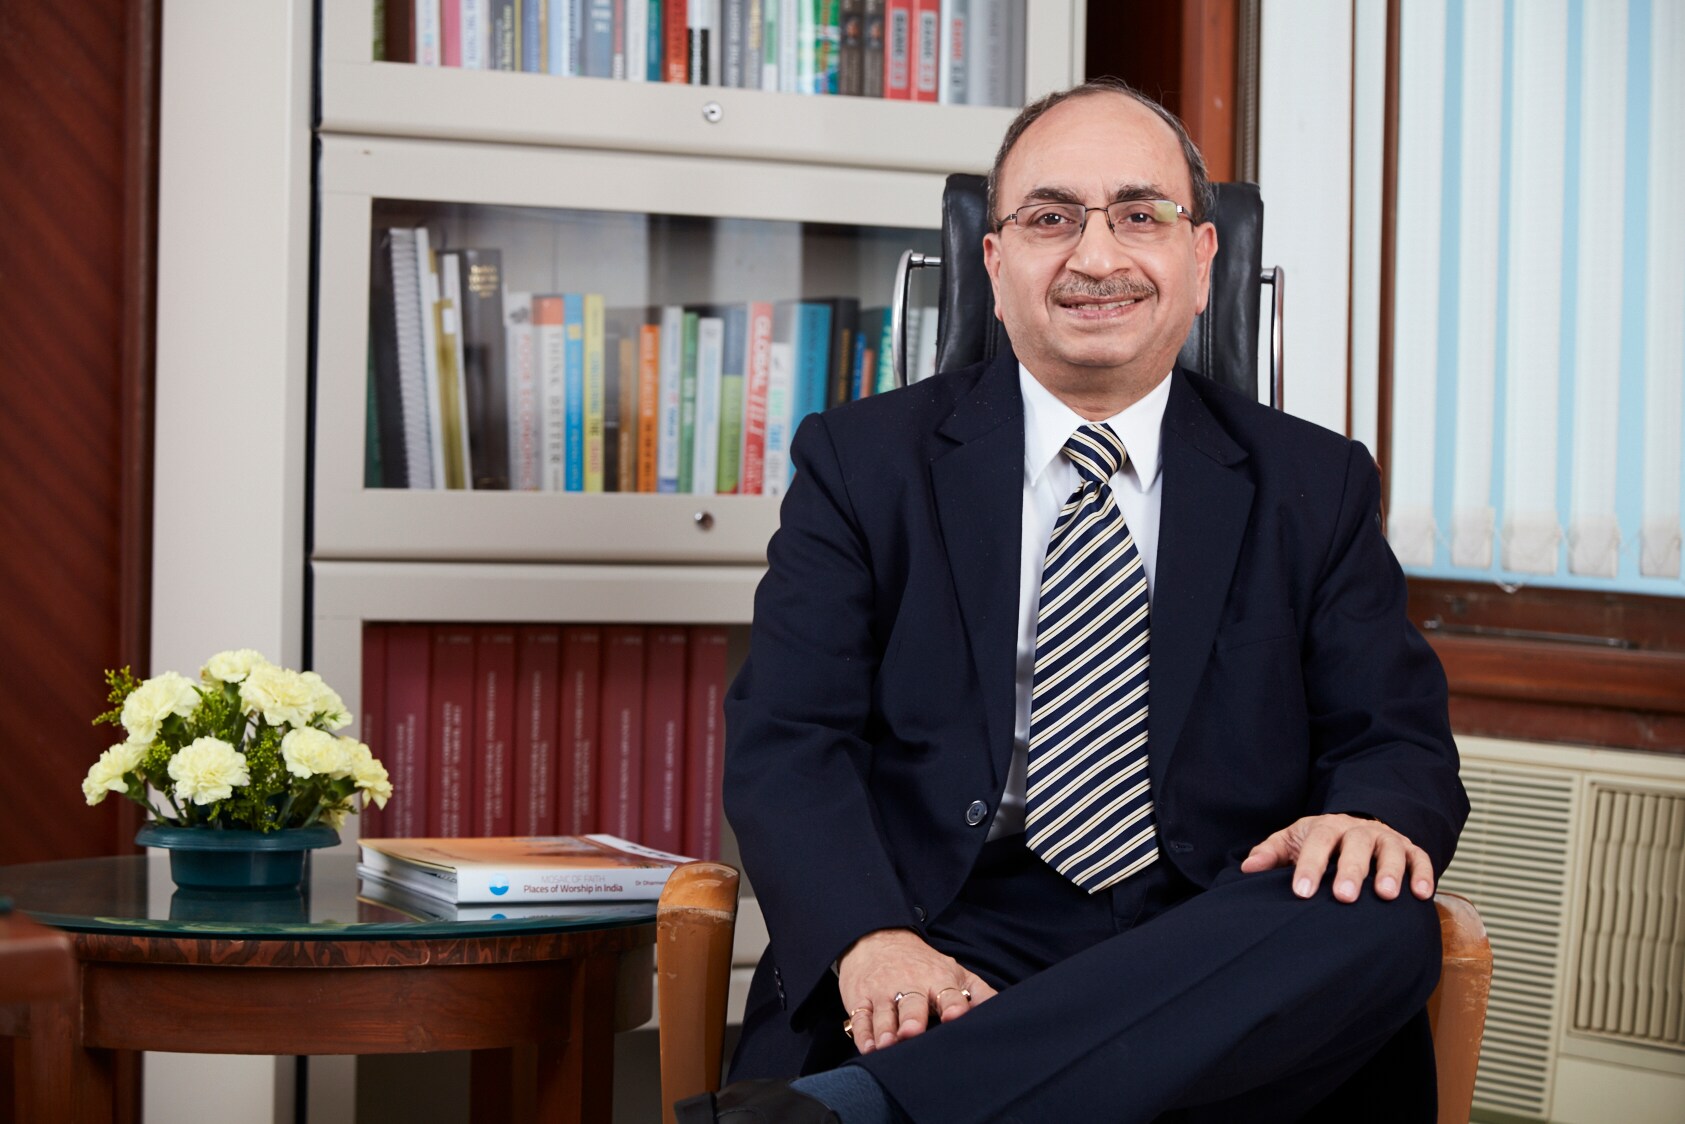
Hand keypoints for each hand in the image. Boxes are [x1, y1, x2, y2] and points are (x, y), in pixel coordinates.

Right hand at [837, 928, 996, 1053]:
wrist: (876, 937)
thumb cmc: (923, 964)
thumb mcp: (954, 972)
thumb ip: (980, 993)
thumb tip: (1008, 1013)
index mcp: (938, 980)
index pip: (948, 994)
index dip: (953, 1005)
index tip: (956, 1015)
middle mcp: (910, 985)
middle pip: (912, 1004)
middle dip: (912, 1019)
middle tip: (913, 1032)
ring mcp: (882, 992)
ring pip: (884, 1013)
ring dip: (885, 1029)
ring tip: (886, 1044)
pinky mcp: (860, 999)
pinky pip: (861, 1018)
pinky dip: (863, 1033)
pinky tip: (868, 1046)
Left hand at [1240, 814, 1434, 902]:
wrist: (1356, 828)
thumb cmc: (1320, 842)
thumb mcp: (1293, 841)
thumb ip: (1272, 853)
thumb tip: (1247, 868)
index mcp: (1327, 827)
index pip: (1317, 843)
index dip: (1309, 866)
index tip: (1302, 892)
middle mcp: (1358, 830)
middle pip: (1355, 845)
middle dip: (1351, 871)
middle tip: (1344, 897)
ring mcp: (1386, 839)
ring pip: (1391, 850)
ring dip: (1390, 872)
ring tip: (1385, 896)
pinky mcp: (1410, 850)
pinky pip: (1420, 859)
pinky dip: (1423, 874)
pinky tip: (1422, 895)